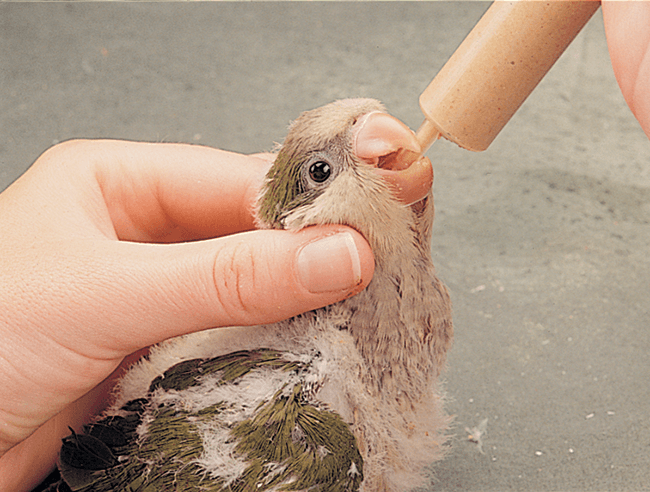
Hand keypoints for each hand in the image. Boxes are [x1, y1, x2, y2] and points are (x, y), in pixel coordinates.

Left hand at [0, 139, 373, 489]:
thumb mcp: (105, 294)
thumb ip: (225, 278)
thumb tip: (336, 255)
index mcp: (117, 183)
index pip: (235, 181)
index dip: (305, 204)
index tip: (367, 228)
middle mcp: (141, 234)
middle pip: (248, 234)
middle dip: (307, 255)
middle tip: (374, 270)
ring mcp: (154, 295)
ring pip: (248, 290)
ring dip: (294, 306)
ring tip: (355, 312)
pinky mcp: (161, 352)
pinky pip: (233, 340)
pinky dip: (269, 349)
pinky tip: (306, 352)